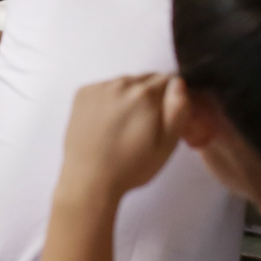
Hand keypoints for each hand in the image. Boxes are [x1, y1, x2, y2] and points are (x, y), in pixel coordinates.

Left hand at [57, 73, 186, 204]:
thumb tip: (178, 83)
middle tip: (143, 126)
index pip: (168, 79)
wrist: (89, 181)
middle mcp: (121, 84)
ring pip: (124, 84)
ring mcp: (99, 88)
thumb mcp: (167, 145)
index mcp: (145, 95)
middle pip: (145, 79)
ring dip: (128, 97)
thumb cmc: (130, 168)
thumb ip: (178, 110)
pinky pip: (104, 89)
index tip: (163, 116)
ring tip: (123, 127)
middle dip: (149, 97)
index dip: (170, 98)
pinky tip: (106, 124)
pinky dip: (107, 100)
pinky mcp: (82, 93)